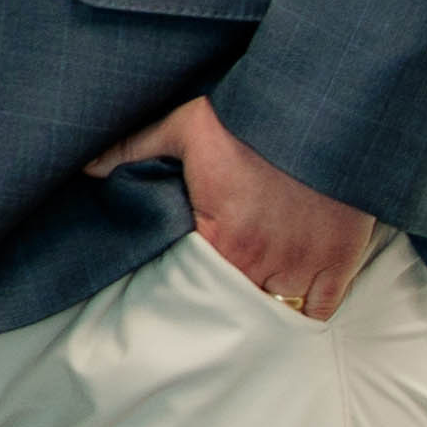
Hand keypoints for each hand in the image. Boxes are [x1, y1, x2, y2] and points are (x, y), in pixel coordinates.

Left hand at [92, 92, 376, 321]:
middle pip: (234, 311)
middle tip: (208, 316)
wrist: (321, 111)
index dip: (186, 298)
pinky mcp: (339, 261)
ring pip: (276, 316)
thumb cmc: (251, 120)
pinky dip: (306, 315)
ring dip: (260, 315)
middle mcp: (262, 261)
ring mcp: (303, 264)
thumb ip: (134, 149)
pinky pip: (321, 311)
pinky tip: (288, 312)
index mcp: (222, 239)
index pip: (195, 291)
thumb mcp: (183, 126)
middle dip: (221, 314)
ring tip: (244, 316)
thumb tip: (87, 165)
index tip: (178, 301)